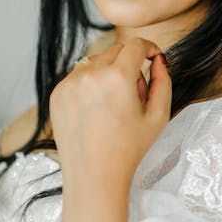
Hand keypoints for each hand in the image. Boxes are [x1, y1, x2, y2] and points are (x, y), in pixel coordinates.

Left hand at [50, 37, 171, 193]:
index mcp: (118, 77)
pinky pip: (78, 76)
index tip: (154, 58)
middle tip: (135, 94)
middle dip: (130, 64)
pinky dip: (90, 84)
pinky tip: (96, 110)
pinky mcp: (58, 93)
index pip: (136, 45)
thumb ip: (163, 82)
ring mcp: (70, 83)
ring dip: (109, 72)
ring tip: (114, 105)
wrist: (93, 176)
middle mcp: (91, 74)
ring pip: (96, 61)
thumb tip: (159, 60)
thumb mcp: (158, 116)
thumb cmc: (129, 149)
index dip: (149, 48)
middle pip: (116, 51)